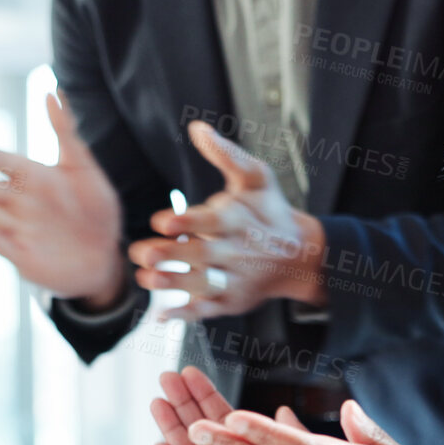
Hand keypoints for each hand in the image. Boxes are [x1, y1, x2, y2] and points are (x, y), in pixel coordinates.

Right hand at [0, 92, 127, 309]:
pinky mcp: (22, 257)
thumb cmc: (94, 209)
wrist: (106, 255)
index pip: (1, 161)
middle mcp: (18, 203)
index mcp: (30, 178)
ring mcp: (18, 230)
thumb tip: (51, 89)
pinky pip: (1, 244)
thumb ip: (65, 130)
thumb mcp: (82, 165)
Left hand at [130, 122, 327, 322]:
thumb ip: (226, 155)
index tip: (162, 220)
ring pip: (203, 285)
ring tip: (147, 279)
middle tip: (143, 251)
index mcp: (240, 221)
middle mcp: (237, 253)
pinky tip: (161, 317)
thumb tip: (197, 128)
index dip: (187, 221)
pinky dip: (186, 316)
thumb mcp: (256, 178)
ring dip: (174, 284)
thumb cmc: (269, 211)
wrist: (300, 255)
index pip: (213, 221)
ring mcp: (234, 280)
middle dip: (173, 255)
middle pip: (203, 255)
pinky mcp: (231, 302)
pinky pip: (208, 311)